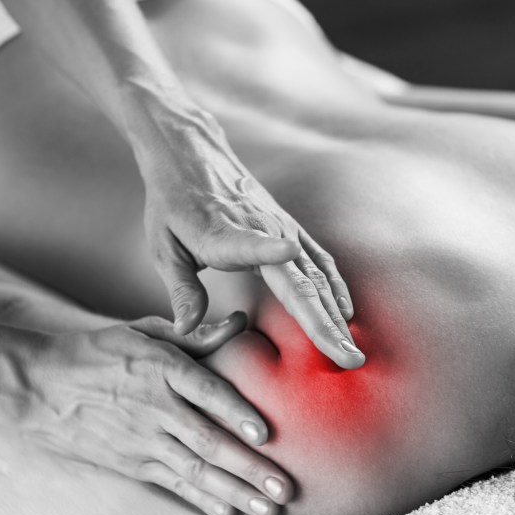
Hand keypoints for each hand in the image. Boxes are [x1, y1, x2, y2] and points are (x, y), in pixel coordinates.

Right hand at [22, 313, 292, 514]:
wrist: (37, 386)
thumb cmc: (98, 352)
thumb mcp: (144, 331)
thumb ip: (197, 334)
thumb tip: (242, 322)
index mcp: (160, 368)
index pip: (204, 391)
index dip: (236, 413)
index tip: (264, 433)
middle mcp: (155, 407)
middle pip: (208, 442)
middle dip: (249, 468)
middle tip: (284, 488)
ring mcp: (143, 440)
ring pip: (195, 470)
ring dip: (235, 492)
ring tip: (268, 509)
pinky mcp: (133, 463)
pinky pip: (174, 484)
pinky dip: (202, 499)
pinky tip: (230, 512)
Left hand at [138, 108, 364, 368]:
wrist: (193, 153)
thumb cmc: (172, 203)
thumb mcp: (163, 246)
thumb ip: (180, 290)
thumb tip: (187, 331)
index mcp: (221, 233)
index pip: (248, 244)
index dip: (268, 250)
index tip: (291, 253)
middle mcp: (261, 230)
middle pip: (299, 281)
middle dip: (324, 324)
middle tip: (347, 361)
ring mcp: (282, 228)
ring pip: (317, 278)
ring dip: (336, 317)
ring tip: (351, 354)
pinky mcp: (291, 228)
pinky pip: (321, 263)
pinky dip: (336, 290)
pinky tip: (346, 316)